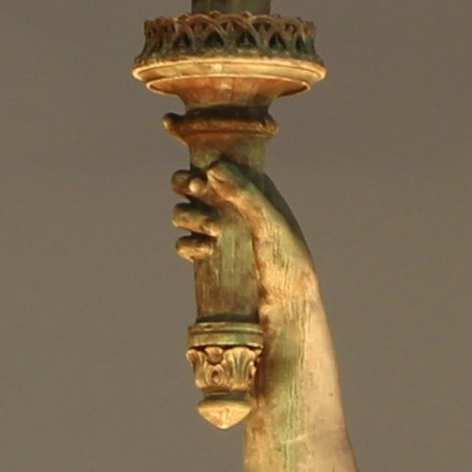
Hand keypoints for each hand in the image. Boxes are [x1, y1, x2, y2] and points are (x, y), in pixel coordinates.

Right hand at [168, 158, 317, 326]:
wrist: (286, 306)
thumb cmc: (288, 259)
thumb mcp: (270, 220)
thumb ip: (244, 192)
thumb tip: (213, 168)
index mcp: (253, 191)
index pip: (219, 165)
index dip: (202, 165)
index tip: (200, 175)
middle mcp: (233, 209)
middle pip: (192, 186)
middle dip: (186, 187)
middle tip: (194, 190)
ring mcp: (218, 234)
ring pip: (184, 213)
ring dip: (188, 217)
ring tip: (212, 230)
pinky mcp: (208, 260)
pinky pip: (184, 245)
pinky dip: (187, 245)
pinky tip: (205, 251)